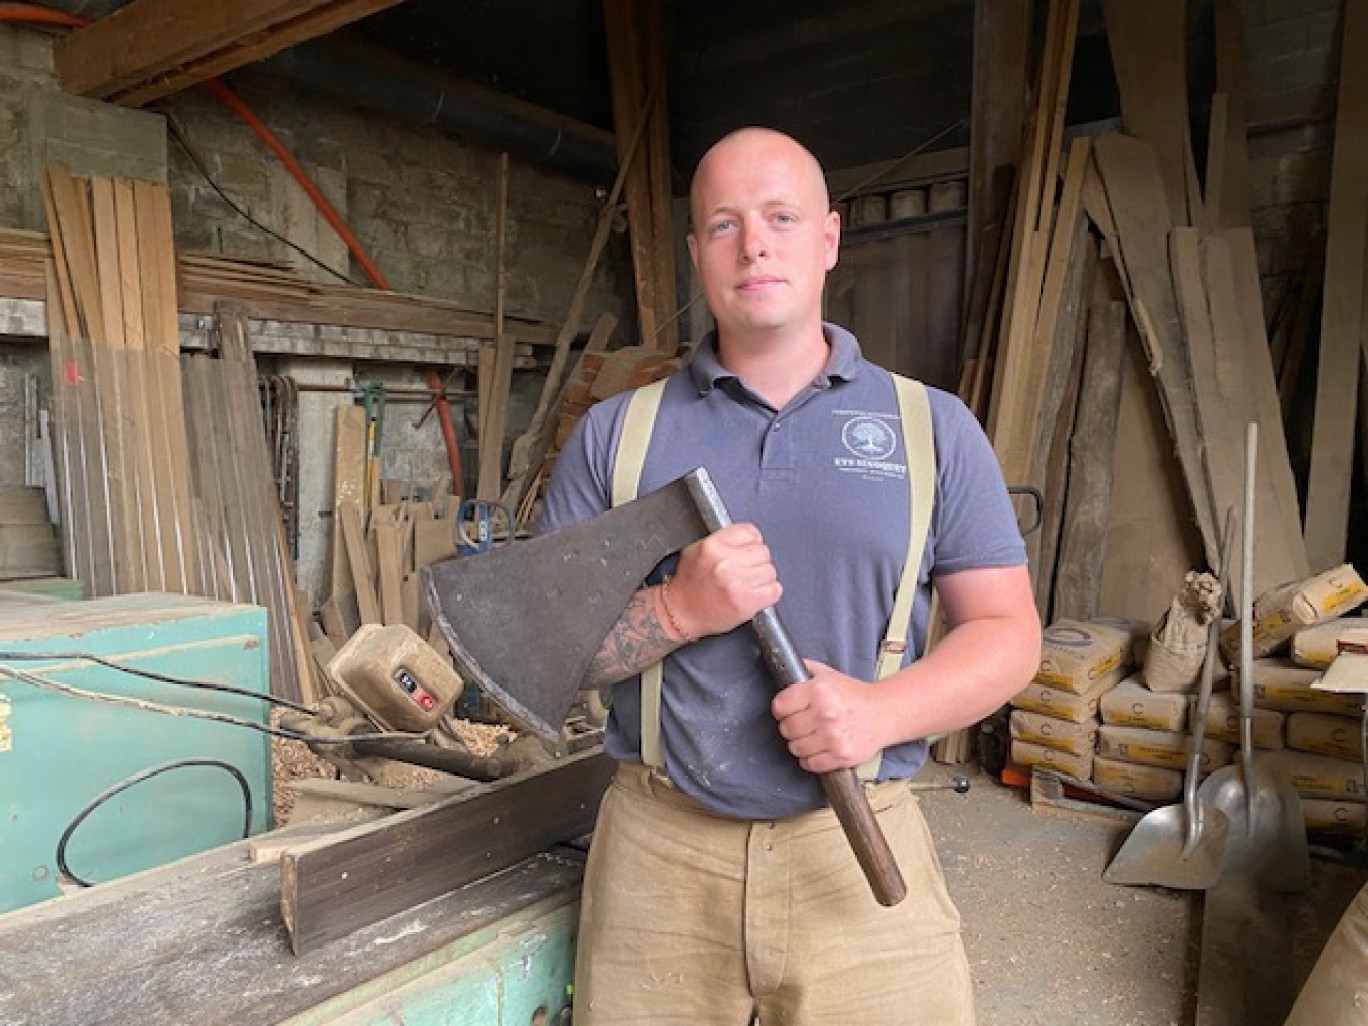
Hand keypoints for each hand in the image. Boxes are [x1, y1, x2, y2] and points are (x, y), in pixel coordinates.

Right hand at [665, 523, 780, 639]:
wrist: (681, 613)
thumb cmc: (689, 585)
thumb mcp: (697, 551)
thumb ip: (723, 540)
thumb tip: (748, 539)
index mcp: (713, 546)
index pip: (751, 532)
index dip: (752, 542)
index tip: (748, 549)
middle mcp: (725, 562)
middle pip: (763, 552)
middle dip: (757, 561)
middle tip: (745, 570)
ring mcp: (737, 583)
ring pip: (770, 571)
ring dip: (763, 578)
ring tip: (747, 584)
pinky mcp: (747, 602)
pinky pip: (775, 590)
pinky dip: (769, 593)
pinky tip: (755, 594)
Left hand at [772, 660, 886, 772]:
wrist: (884, 713)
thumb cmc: (853, 695)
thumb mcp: (827, 674)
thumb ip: (803, 670)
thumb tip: (782, 668)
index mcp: (818, 691)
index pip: (779, 706)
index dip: (781, 709)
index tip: (788, 710)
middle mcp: (825, 714)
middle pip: (786, 729)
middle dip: (791, 726)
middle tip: (803, 723)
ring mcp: (833, 738)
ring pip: (795, 748)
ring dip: (800, 744)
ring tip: (812, 735)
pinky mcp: (840, 757)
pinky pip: (810, 764)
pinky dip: (810, 759)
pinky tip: (818, 748)